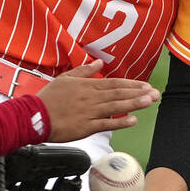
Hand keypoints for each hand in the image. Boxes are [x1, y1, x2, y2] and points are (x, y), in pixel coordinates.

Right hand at [37, 62, 158, 142]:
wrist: (34, 116)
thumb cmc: (48, 98)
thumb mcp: (65, 78)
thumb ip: (83, 71)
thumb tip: (98, 63)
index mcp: (87, 85)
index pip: (113, 83)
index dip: (131, 84)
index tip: (145, 85)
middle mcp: (91, 98)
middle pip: (118, 94)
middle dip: (138, 93)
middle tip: (155, 93)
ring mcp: (89, 113)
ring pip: (115, 107)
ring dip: (134, 104)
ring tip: (149, 102)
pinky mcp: (85, 127)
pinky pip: (105, 124)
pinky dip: (119, 122)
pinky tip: (132, 120)